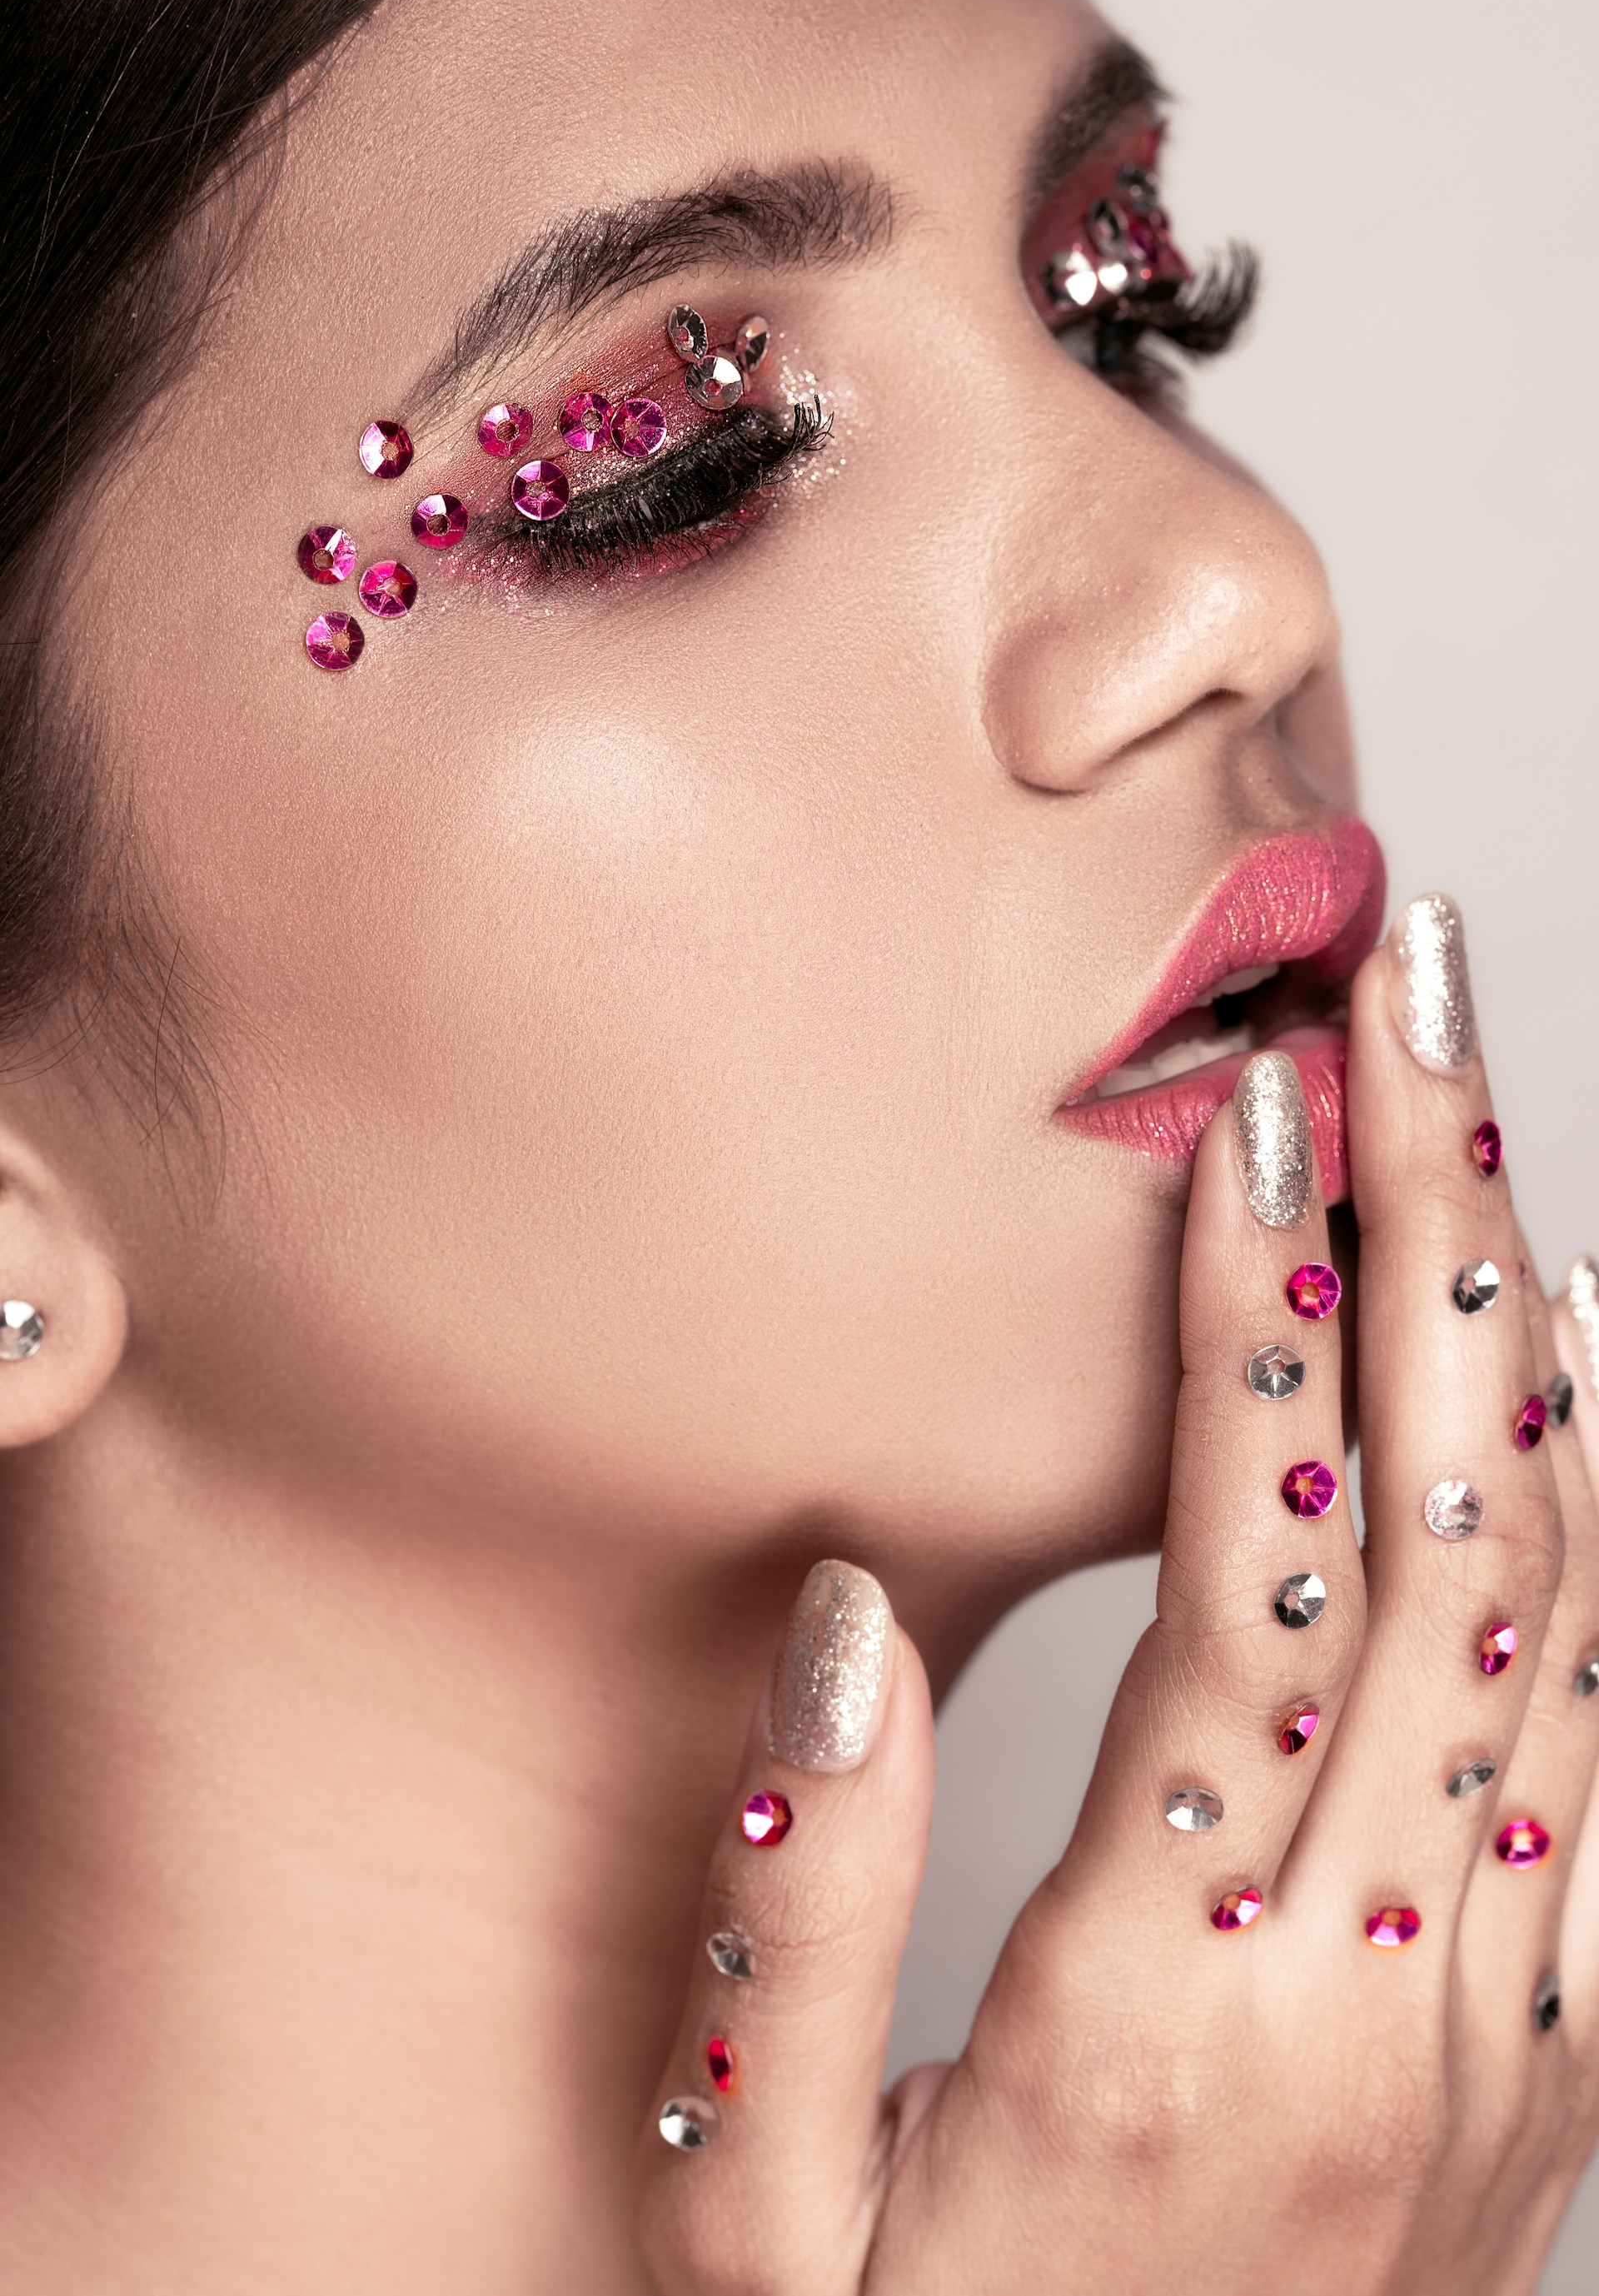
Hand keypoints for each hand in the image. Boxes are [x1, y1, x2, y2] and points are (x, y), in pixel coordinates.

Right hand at [635, 895, 1598, 2293]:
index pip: (1246, 1576)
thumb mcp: (754, 2218)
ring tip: (1484, 1119)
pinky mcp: (1558, 2066)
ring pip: (1566, 1614)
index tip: (1256, 1107)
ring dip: (1524, 1339)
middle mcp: (1382, 1995)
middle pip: (1449, 1533)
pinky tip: (1558, 1382)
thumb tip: (851, 1613)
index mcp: (1165, 2011)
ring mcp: (1504, 2034)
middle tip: (1412, 995)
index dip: (1252, 1319)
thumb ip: (792, 1914)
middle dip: (1436, 1223)